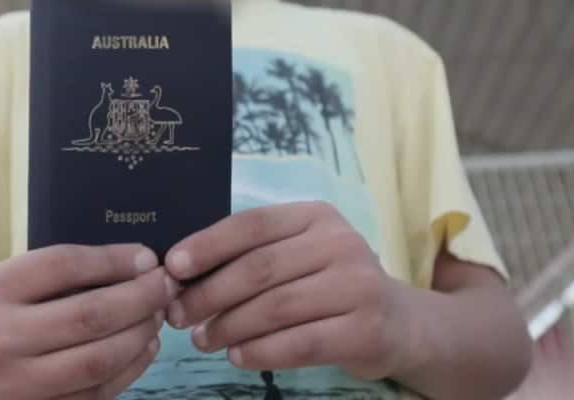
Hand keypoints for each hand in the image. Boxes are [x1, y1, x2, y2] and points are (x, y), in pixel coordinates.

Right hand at [0, 243, 177, 399]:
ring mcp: (16, 387)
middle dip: (139, 297)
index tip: (146, 257)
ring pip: (99, 358)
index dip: (113, 259)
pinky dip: (130, 368)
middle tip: (165, 285)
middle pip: (89, 314)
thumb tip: (131, 263)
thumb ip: (51, 275)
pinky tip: (143, 347)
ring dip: (140, 333)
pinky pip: (98, 393)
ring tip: (157, 315)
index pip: (63, 265)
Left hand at [164, 202, 421, 380]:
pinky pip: (300, 343)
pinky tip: (237, 357)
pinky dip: (262, 352)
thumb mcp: (300, 254)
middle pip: (260, 268)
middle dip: (210, 294)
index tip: (173, 267)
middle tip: (178, 316)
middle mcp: (340, 243)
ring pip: (276, 307)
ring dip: (230, 327)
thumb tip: (182, 273)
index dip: (208, 245)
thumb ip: (253, 256)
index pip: (252, 224)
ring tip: (203, 340)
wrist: (400, 323)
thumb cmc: (331, 285)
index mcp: (316, 216)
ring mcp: (358, 286)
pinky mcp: (366, 329)